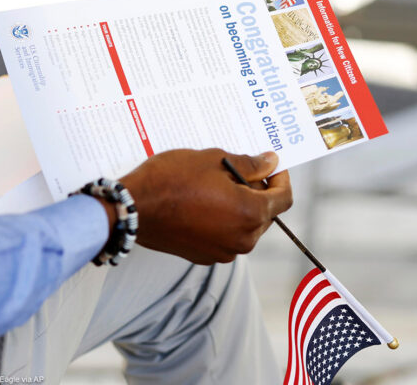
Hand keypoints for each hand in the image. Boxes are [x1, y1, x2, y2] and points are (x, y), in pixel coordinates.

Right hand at [116, 148, 291, 264]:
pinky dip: (222, 222)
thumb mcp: (213, 160)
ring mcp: (223, 251)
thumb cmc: (170, 181)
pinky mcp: (204, 256)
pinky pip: (225, 237)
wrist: (133, 209)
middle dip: (256, 192)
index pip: (284, 198)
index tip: (270, 166)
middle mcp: (242, 239)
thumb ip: (249, 164)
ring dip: (238, 208)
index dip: (281, 178)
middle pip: (265, 214)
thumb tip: (270, 163)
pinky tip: (202, 205)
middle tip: (235, 171)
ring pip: (244, 227)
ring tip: (215, 187)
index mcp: (250, 214)